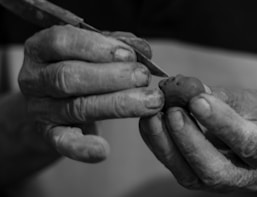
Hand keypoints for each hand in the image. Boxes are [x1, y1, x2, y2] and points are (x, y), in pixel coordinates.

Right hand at [19, 25, 162, 162]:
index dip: (97, 48)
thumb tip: (144, 50)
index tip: (129, 55)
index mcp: (40, 48)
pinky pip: (63, 142)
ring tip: (149, 102)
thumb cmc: (76, 68)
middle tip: (143, 78)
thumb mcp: (89, 52)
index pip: (62, 42)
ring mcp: (38, 109)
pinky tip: (103, 150)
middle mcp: (33, 78)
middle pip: (68, 77)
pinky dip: (82, 148)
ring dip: (116, 105)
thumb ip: (113, 46)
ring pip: (75, 107)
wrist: (52, 100)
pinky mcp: (47, 134)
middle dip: (111, 77)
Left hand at [139, 78, 256, 191]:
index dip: (220, 122)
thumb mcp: (250, 101)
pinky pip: (174, 166)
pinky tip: (149, 123)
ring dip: (166, 144)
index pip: (247, 142)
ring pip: (188, 174)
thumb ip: (222, 98)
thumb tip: (189, 91)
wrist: (256, 134)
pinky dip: (158, 144)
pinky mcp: (196, 178)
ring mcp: (218, 182)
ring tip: (153, 117)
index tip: (198, 100)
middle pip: (213, 169)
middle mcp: (244, 175)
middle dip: (189, 140)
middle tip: (172, 112)